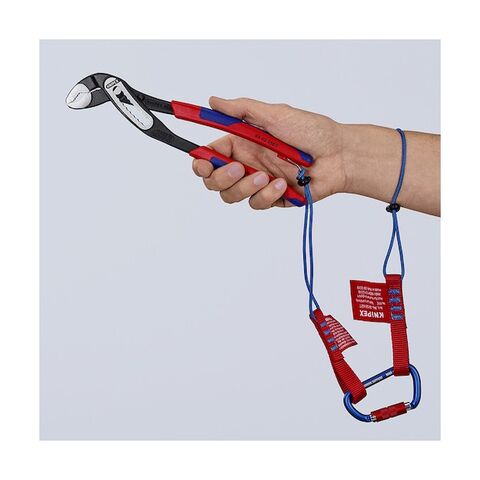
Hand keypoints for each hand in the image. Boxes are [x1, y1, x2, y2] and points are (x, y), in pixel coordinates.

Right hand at [191, 97, 346, 208]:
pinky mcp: (272, 198)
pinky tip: (283, 184)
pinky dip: (267, 195)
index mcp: (243, 143)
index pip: (210, 155)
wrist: (339, 156)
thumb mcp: (275, 114)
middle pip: (214, 180)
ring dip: (245, 187)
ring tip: (267, 176)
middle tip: (238, 168)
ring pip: (231, 196)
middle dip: (220, 177)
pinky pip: (256, 204)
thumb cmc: (312, 131)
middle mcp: (247, 164)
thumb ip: (242, 111)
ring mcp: (259, 183)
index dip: (201, 161)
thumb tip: (213, 101)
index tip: (202, 161)